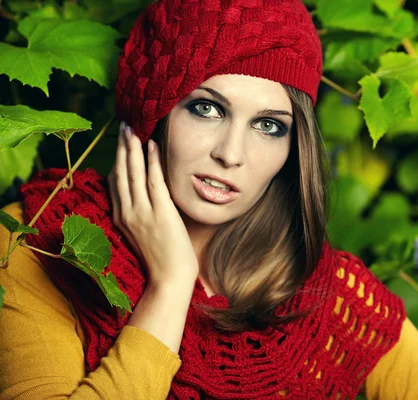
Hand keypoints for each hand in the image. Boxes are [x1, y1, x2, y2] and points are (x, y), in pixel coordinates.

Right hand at [107, 122, 198, 287]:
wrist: (170, 279)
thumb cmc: (162, 257)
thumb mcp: (144, 233)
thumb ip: (141, 213)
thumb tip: (145, 194)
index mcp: (122, 217)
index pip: (115, 183)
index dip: (118, 160)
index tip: (120, 142)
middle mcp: (128, 213)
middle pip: (121, 173)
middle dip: (122, 148)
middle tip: (124, 126)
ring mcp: (143, 213)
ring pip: (134, 174)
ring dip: (133, 149)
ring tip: (133, 129)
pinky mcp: (161, 214)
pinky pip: (154, 182)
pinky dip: (152, 162)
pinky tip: (153, 146)